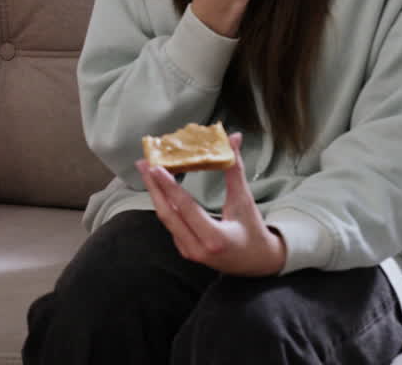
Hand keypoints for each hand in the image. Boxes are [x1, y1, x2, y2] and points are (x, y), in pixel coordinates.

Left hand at [136, 132, 286, 276]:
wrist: (258, 263)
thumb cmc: (253, 231)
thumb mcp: (244, 200)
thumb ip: (235, 170)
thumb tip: (233, 138)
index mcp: (215, 238)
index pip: (185, 208)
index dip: (168, 187)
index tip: (155, 167)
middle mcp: (197, 248)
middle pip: (167, 214)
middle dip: (153, 187)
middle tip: (143, 163)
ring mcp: (188, 252)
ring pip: (166, 220)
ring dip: (155, 194)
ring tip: (147, 171)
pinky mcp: (185, 251)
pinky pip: (171, 225)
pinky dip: (164, 204)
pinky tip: (159, 188)